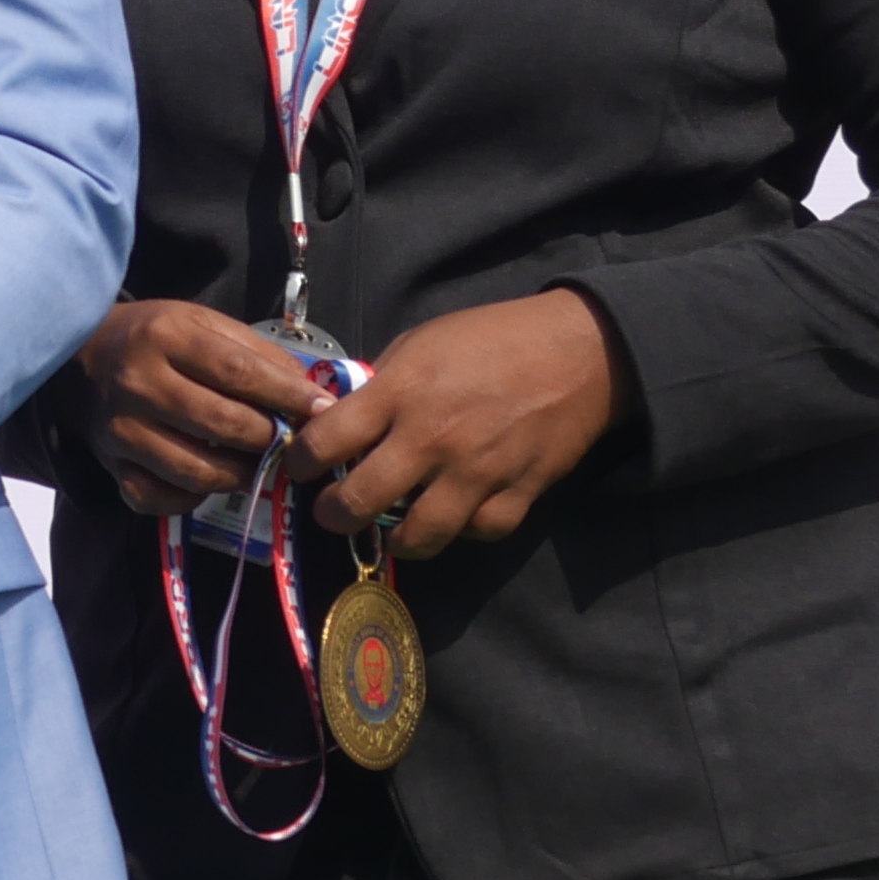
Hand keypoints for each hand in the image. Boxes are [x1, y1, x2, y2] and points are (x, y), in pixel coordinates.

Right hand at [77, 301, 334, 517]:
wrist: (80, 358)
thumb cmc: (153, 338)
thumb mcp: (201, 323)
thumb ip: (255, 353)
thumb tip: (309, 395)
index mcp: (166, 338)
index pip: (239, 373)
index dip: (289, 397)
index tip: (324, 410)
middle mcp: (139, 383)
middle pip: (224, 425)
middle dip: (272, 439)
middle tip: (294, 444)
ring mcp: (121, 430)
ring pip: (197, 471)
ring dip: (241, 475)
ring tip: (259, 466)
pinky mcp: (111, 466)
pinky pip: (159, 498)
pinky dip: (191, 498)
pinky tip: (207, 479)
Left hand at [284, 289, 634, 561]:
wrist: (578, 350)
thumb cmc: (492, 339)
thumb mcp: (420, 344)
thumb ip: (381, 387)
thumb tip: (346, 420)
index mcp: (399, 392)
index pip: (327, 442)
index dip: (302, 462)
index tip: (300, 468)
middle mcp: (431, 438)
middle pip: (360, 500)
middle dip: (334, 514)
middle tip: (332, 513)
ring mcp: (476, 471)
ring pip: (419, 534)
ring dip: (395, 540)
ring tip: (387, 533)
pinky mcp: (518, 492)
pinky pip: (478, 532)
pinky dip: (462, 532)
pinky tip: (452, 519)